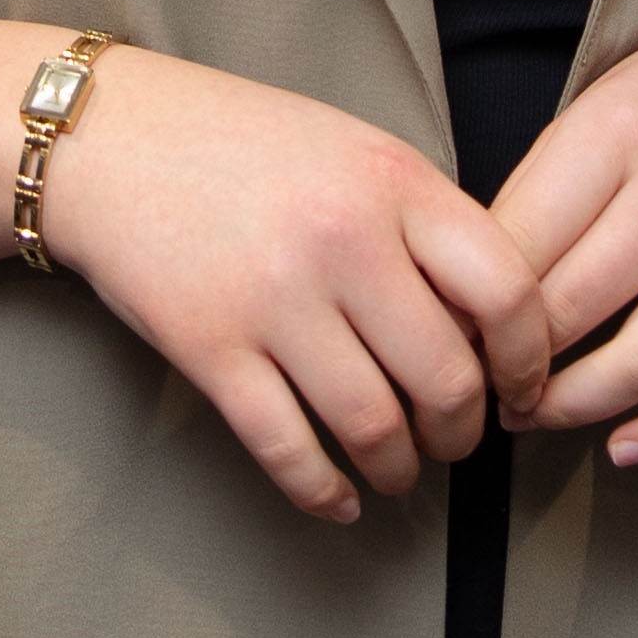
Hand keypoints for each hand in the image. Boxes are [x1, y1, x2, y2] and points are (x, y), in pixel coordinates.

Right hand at [40, 49, 551, 523]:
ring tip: (397, 469)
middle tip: (454, 440)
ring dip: (399, 469)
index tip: (521, 388)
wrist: (109, 138)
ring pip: (374, 426)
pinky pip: (289, 449)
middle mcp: (343, 240)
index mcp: (393, 181)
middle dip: (462, 431)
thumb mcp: (354, 150)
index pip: (506, 291)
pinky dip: (325, 492)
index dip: (528, 359)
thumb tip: (488, 322)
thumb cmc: (239, 142)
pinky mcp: (210, 349)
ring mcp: (274, 299)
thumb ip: (421, 222)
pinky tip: (338, 499)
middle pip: (446, 377)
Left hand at [491, 0, 637, 470]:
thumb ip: (541, 188)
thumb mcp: (602, 104)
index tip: (440, 331)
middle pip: (568, 308)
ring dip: (571, 406)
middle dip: (506, 361)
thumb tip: (466, 287)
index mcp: (620, 132)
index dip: (463, 304)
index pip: (515, 245)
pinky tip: (624, 445)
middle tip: (474, 379)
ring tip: (530, 412)